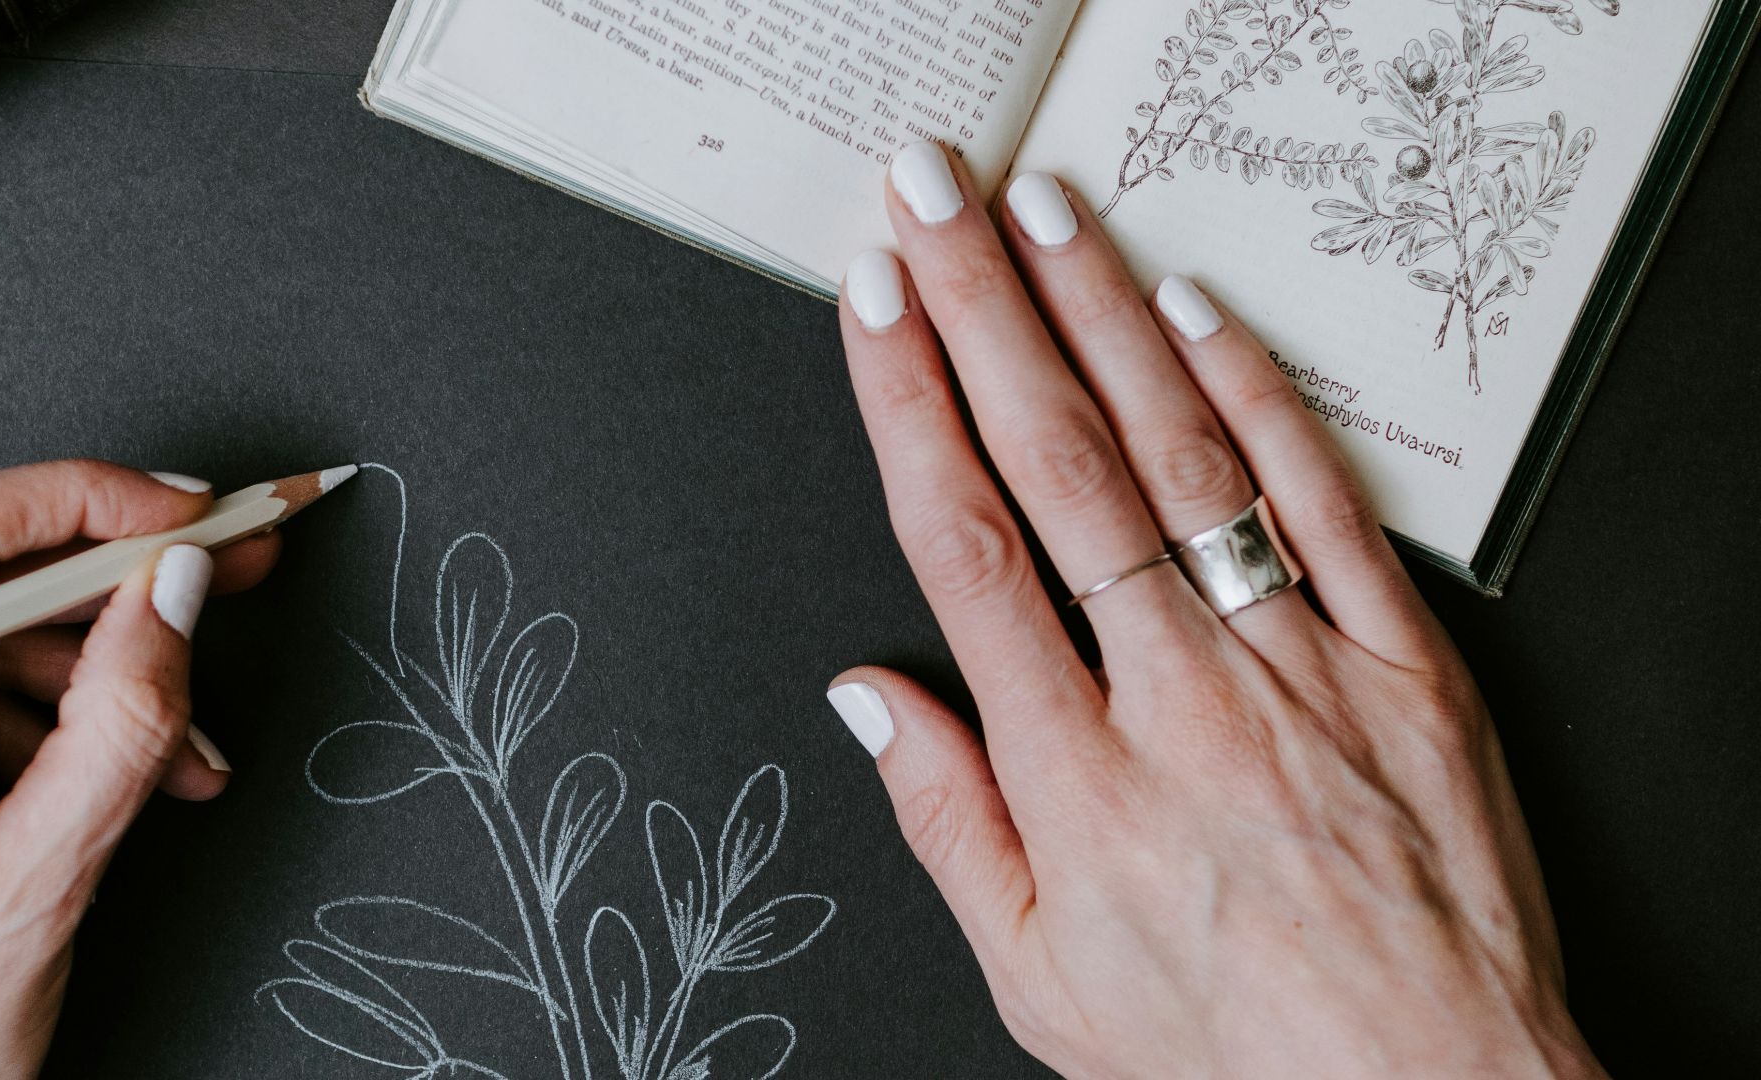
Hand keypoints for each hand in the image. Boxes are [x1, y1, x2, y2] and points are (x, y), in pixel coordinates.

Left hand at [0, 460, 278, 1078]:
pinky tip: (147, 775)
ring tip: (190, 750)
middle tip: (234, 559)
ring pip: (7, 634)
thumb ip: (113, 732)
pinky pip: (3, 693)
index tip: (186, 513)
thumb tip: (177, 594)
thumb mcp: (33, 889)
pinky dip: (87, 723)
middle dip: (124, 573)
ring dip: (119, 677)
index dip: (77, 499)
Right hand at [826, 143, 1605, 1079]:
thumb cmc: (1235, 1049)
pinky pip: (1326, 508)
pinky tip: (1198, 315)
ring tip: (1040, 219)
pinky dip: (1261, 400)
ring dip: (1099, 322)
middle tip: (930, 206)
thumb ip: (948, 824)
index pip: (967, 547)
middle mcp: (1179, 702)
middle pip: (1059, 469)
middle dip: (979, 314)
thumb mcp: (1041, 978)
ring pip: (1181, 460)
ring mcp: (1298, 671)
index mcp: (1077, 778)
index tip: (874, 313)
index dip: (909, 407)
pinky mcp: (1404, 666)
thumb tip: (870, 697)